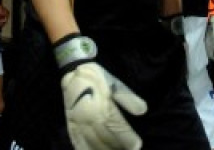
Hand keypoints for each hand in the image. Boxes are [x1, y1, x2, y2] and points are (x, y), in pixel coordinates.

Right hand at [55, 35, 146, 149]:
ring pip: (93, 143)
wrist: (73, 72)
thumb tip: (143, 111)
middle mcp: (89, 117)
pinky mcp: (71, 125)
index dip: (127, 139)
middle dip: (118, 148)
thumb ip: (128, 98)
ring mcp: (78, 123)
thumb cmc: (97, 79)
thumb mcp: (114, 83)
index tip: (137, 145)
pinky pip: (77, 142)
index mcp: (102, 106)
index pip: (117, 127)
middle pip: (106, 139)